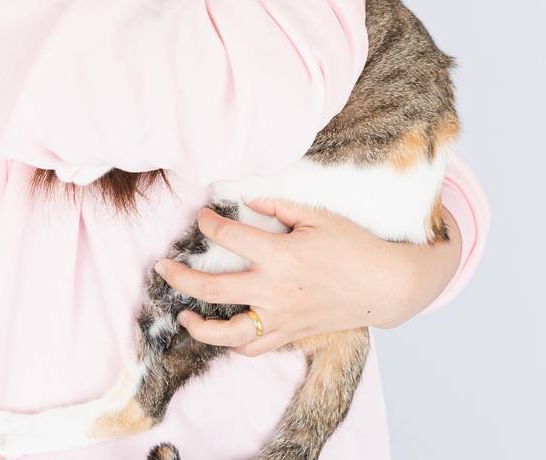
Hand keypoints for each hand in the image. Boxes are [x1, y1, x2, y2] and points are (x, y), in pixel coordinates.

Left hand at [152, 198, 460, 355]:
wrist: (383, 285)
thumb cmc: (354, 246)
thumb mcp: (319, 216)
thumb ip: (280, 206)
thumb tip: (249, 198)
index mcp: (280, 254)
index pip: (229, 237)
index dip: (209, 224)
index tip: (202, 216)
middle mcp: (274, 289)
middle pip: (212, 288)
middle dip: (180, 277)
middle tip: (162, 267)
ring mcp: (280, 316)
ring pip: (226, 332)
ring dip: (199, 326)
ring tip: (185, 316)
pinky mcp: (290, 333)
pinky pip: (254, 347)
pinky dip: (234, 344)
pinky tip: (223, 333)